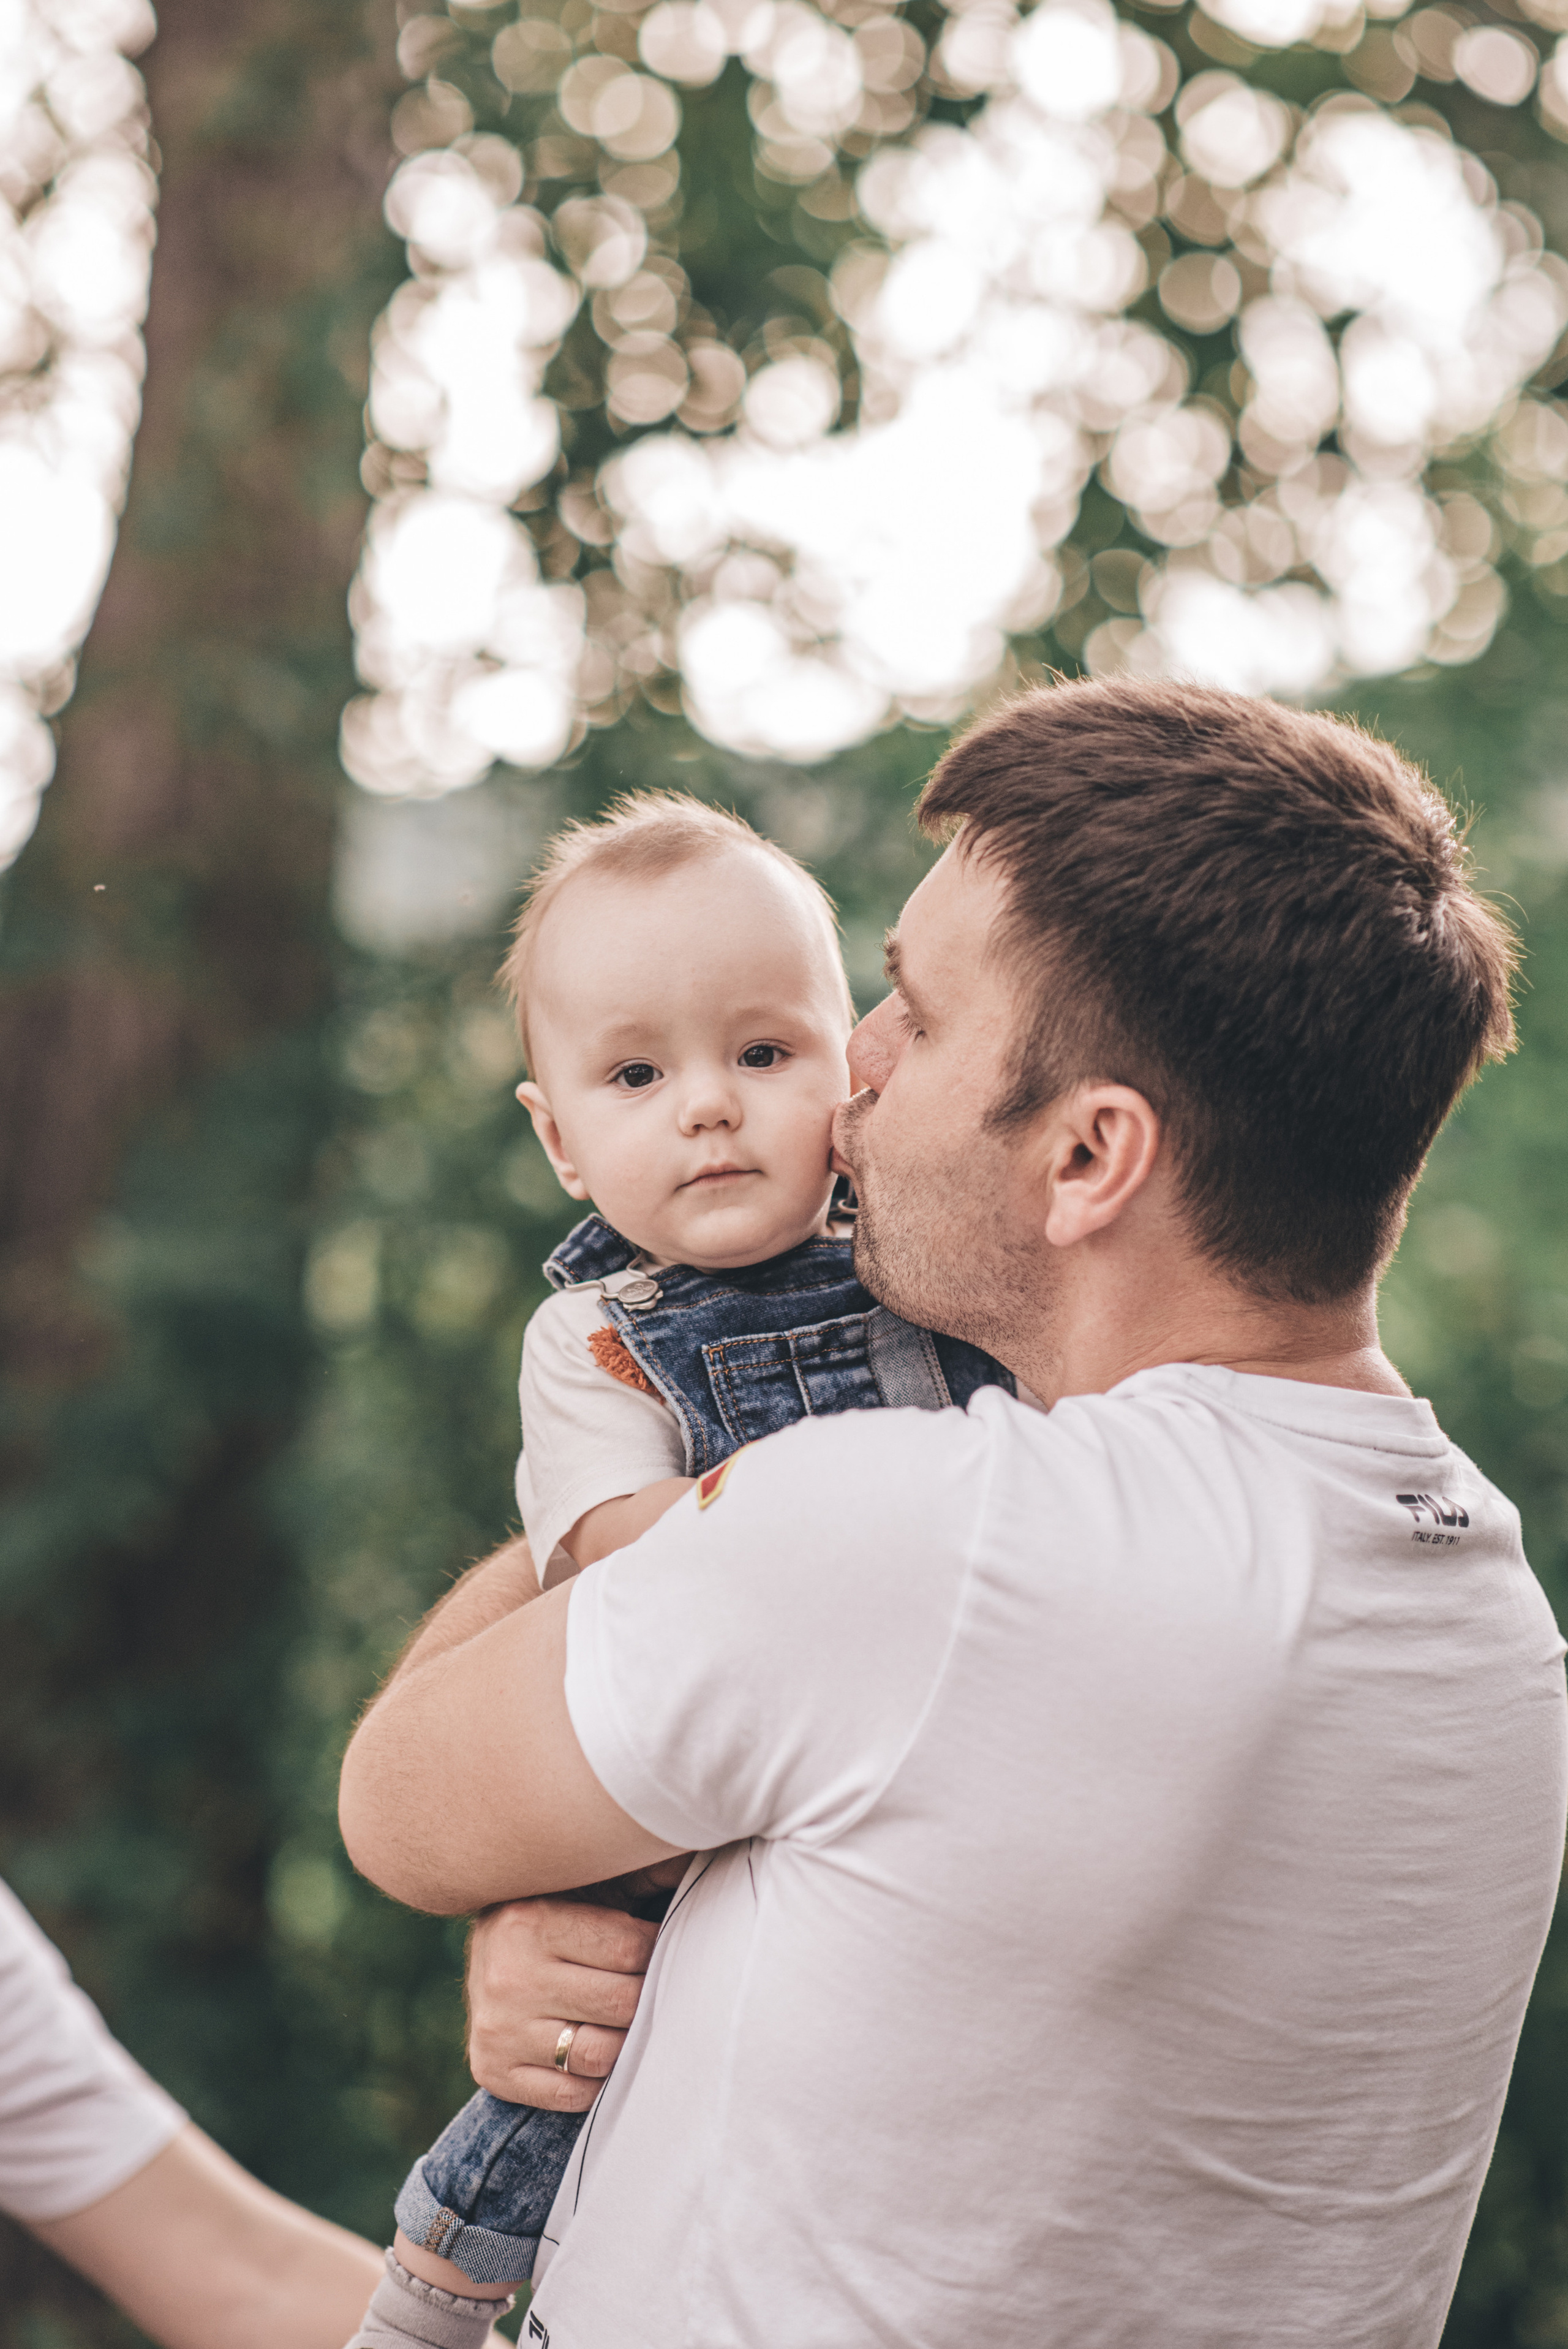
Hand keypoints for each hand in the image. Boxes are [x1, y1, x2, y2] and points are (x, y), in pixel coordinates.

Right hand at [466, 1892, 664, 2111]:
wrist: (481, 1955)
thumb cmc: (553, 1914)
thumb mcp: (582, 1885)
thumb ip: (636, 1875)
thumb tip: (693, 1846)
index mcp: (530, 1921)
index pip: (627, 1948)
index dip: (657, 1950)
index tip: (660, 1946)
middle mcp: (508, 1977)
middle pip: (619, 2003)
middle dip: (646, 1997)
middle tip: (651, 1987)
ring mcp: (499, 2030)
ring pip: (600, 2055)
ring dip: (626, 2042)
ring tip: (627, 2020)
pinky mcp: (493, 2072)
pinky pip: (572, 2094)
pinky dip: (597, 2079)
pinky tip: (597, 2049)